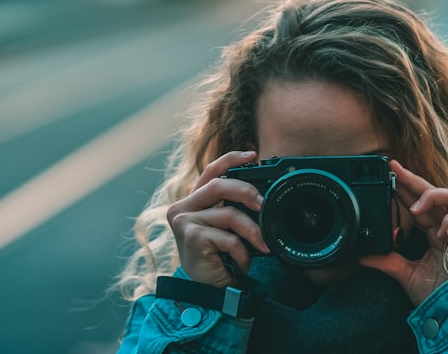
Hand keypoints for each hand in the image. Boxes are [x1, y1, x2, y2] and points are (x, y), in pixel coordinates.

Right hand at [166, 150, 269, 286]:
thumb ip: (233, 207)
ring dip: (252, 232)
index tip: (252, 155)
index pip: (211, 171)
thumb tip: (260, 194)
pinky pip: (229, 238)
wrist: (208, 292)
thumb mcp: (227, 227)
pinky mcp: (191, 238)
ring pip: (229, 214)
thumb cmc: (219, 258)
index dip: (231, 159)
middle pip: (220, 185)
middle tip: (264, 205)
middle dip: (247, 192)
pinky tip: (242, 263)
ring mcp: (184, 222)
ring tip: (262, 246)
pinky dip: (242, 252)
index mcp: (194, 200)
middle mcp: (183, 207)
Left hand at [361, 160, 447, 304]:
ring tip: (415, 208)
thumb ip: (387, 261)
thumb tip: (362, 257)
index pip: (420, 202)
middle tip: (395, 169)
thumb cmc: (435, 294)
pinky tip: (437, 232)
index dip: (406, 188)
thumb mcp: (404, 274)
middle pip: (435, 192)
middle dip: (414, 179)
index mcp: (435, 232)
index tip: (389, 173)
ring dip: (433, 196)